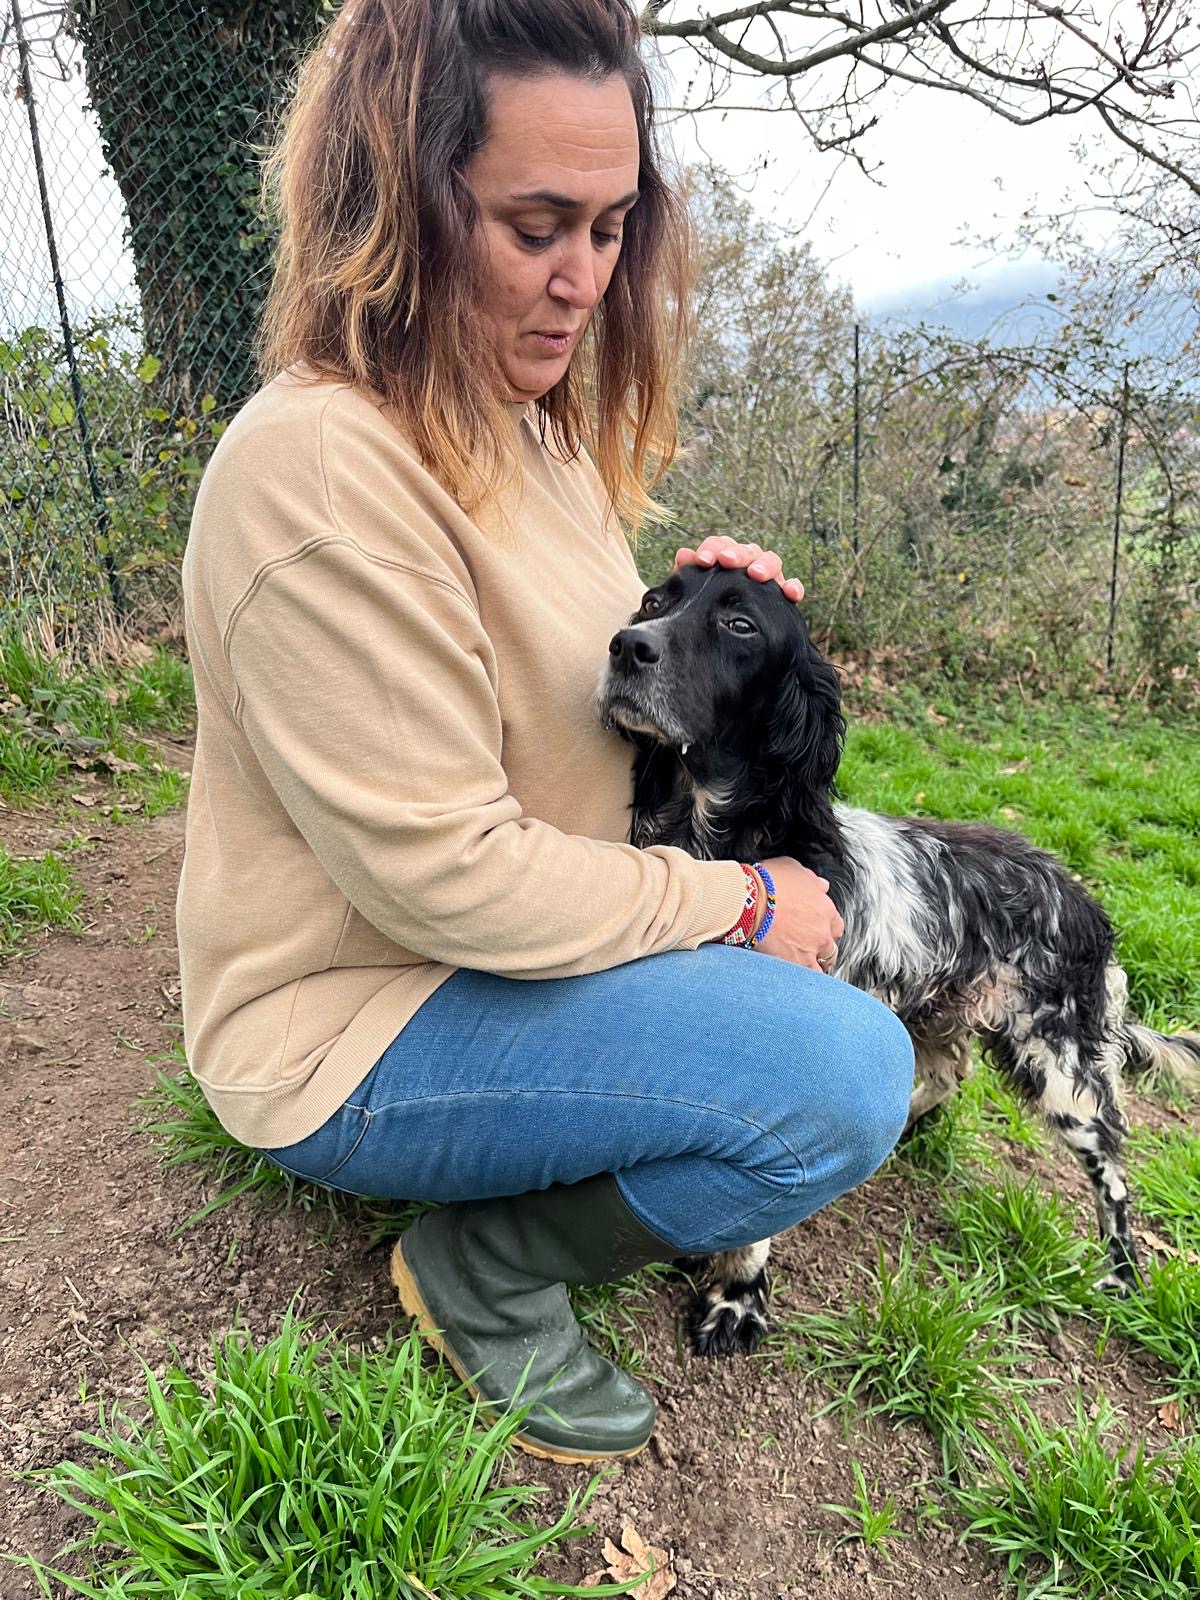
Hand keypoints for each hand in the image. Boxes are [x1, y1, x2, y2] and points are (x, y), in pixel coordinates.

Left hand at [675, 536, 803, 603]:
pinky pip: (792, 588)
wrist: (719, 641)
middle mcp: (748, 564)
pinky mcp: (782, 595)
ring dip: (765, 565)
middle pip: (747, 550)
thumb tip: (683, 554)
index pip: (721, 546)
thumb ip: (689, 575)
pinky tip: (791, 593)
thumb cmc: (704, 611)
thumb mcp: (694, 594)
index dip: (713, 548)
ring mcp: (767, 578)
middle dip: (738, 554)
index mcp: (726, 559)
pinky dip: (793, 587)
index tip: (703, 560)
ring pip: (772, 562)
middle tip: (727, 561)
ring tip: (756, 574)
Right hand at [751, 856, 842, 972]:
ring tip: (802, 964)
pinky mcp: (795, 964)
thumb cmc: (767, 881)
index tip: (814, 928)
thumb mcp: (793, 869)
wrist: (748, 899)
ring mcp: (811, 949)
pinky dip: (806, 979)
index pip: (835, 923)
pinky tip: (799, 979)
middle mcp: (822, 930)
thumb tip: (822, 885)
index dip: (825, 926)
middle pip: (831, 945)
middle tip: (808, 947)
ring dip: (816, 964)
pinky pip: (809, 977)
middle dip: (822, 947)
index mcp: (825, 908)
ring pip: (823, 963)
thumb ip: (812, 880)